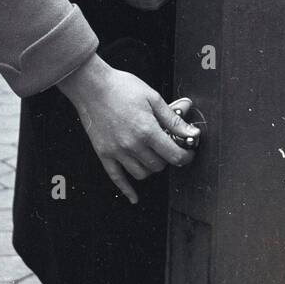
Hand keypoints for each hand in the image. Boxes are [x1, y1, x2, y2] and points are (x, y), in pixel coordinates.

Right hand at [55, 54, 197, 203]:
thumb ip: (173, 119)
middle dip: (167, 158)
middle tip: (168, 146)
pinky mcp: (104, 154)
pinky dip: (127, 190)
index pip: (174, 156)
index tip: (188, 152)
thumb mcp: (153, 98)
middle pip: (159, 166)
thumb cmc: (122, 87)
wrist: (92, 86)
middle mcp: (132, 145)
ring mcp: (117, 152)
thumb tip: (192, 132)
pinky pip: (117, 179)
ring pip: (142, 174)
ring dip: (150, 167)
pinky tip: (134, 197)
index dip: (186, 156)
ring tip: (151, 155)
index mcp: (147, 131)